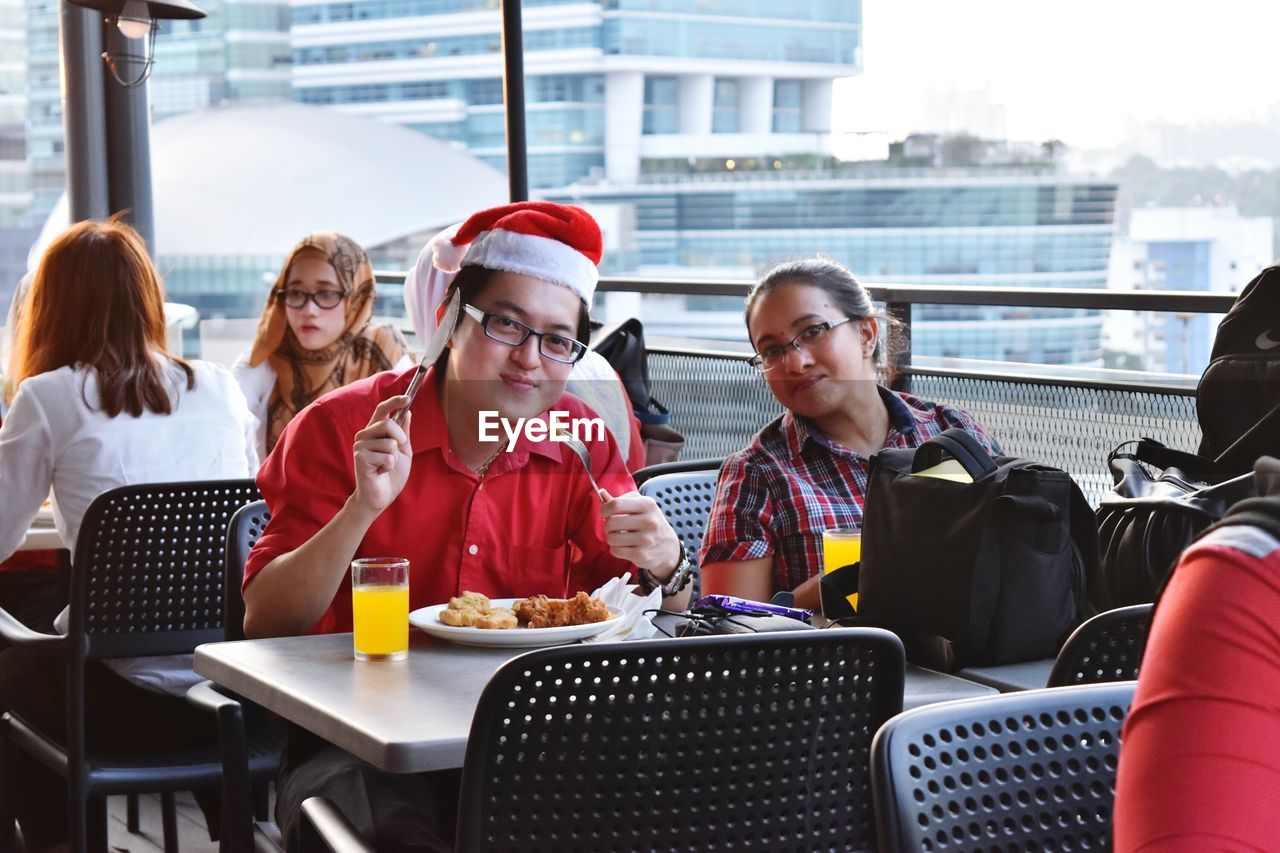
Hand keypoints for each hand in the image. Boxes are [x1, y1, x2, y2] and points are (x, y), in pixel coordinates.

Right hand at [352, 395, 412, 513]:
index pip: (382, 410)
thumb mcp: (403, 451)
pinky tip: (380, 472)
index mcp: (374, 431)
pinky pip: (388, 457)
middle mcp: (364, 434)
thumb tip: (408, 412)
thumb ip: (404, 433)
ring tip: (385, 466)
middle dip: (400, 439)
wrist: (380, 497)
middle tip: (396, 453)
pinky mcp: (360, 457)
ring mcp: (360, 445)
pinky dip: (389, 467)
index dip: (395, 402)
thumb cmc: (391, 475)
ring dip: (395, 458)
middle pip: (389, 424)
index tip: (408, 397)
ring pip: (390, 443)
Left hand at [598, 488, 680, 574]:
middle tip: (615, 527)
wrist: (668, 547)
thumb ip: (621, 500)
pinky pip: (615, 550)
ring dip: (611, 538)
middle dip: (608, 525)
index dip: (605, 509)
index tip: (606, 513)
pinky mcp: (641, 555)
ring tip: (621, 537)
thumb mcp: (640, 506)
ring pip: (611, 538)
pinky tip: (625, 546)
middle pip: (611, 522)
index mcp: (647, 505)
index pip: (616, 504)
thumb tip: (602, 493)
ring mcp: (646, 539)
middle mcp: (649, 521)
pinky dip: (616, 549)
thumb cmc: (650, 523)